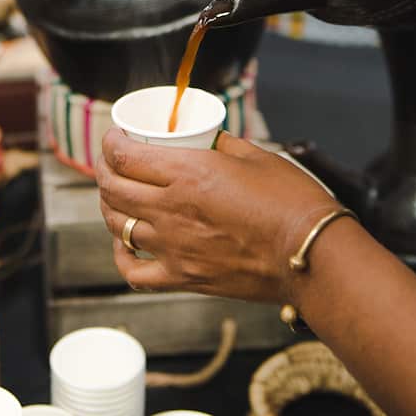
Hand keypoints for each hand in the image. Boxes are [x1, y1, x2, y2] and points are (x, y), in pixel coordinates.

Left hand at [95, 129, 338, 303]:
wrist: (311, 255)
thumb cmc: (291, 201)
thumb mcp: (255, 156)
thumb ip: (221, 145)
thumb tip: (205, 140)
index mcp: (187, 173)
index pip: (123, 156)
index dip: (109, 143)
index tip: (113, 138)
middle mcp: (171, 210)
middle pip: (112, 189)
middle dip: (104, 171)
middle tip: (111, 163)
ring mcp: (173, 247)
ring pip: (116, 226)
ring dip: (109, 207)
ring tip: (116, 198)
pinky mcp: (184, 278)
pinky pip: (133, 272)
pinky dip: (121, 256)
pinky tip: (125, 245)